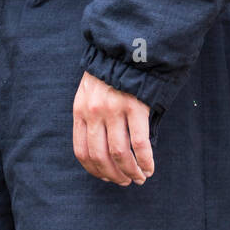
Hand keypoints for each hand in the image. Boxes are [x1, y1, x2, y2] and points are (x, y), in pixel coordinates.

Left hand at [72, 71, 153, 185]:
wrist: (126, 47)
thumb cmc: (110, 73)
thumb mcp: (89, 92)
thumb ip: (91, 117)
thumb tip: (103, 151)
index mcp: (80, 110)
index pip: (82, 151)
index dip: (95, 170)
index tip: (107, 178)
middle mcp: (94, 112)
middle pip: (100, 156)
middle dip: (114, 175)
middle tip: (125, 182)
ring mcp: (114, 109)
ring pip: (120, 154)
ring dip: (131, 172)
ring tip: (139, 178)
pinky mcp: (135, 106)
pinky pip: (140, 143)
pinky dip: (145, 161)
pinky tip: (149, 167)